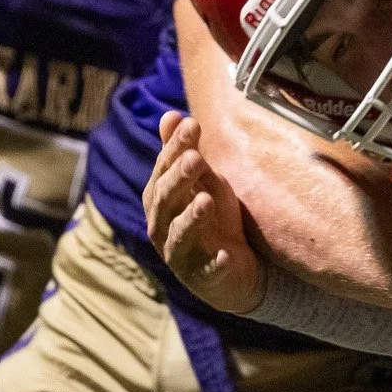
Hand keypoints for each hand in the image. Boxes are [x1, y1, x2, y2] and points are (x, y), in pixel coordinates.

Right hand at [145, 111, 266, 313]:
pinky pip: (206, 270)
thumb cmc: (212, 217)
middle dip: (179, 178)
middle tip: (195, 157)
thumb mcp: (202, 181)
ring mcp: (180, 253)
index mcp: (160, 198)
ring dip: (191, 218)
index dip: (174, 147)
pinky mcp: (202, 277)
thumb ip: (183, 152)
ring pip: (179, 235)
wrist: (231, 267)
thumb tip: (171, 114)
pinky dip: (213, 262)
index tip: (193, 123)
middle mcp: (162, 225)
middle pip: (166, 200)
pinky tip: (224, 255)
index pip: (163, 169)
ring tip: (206, 200)